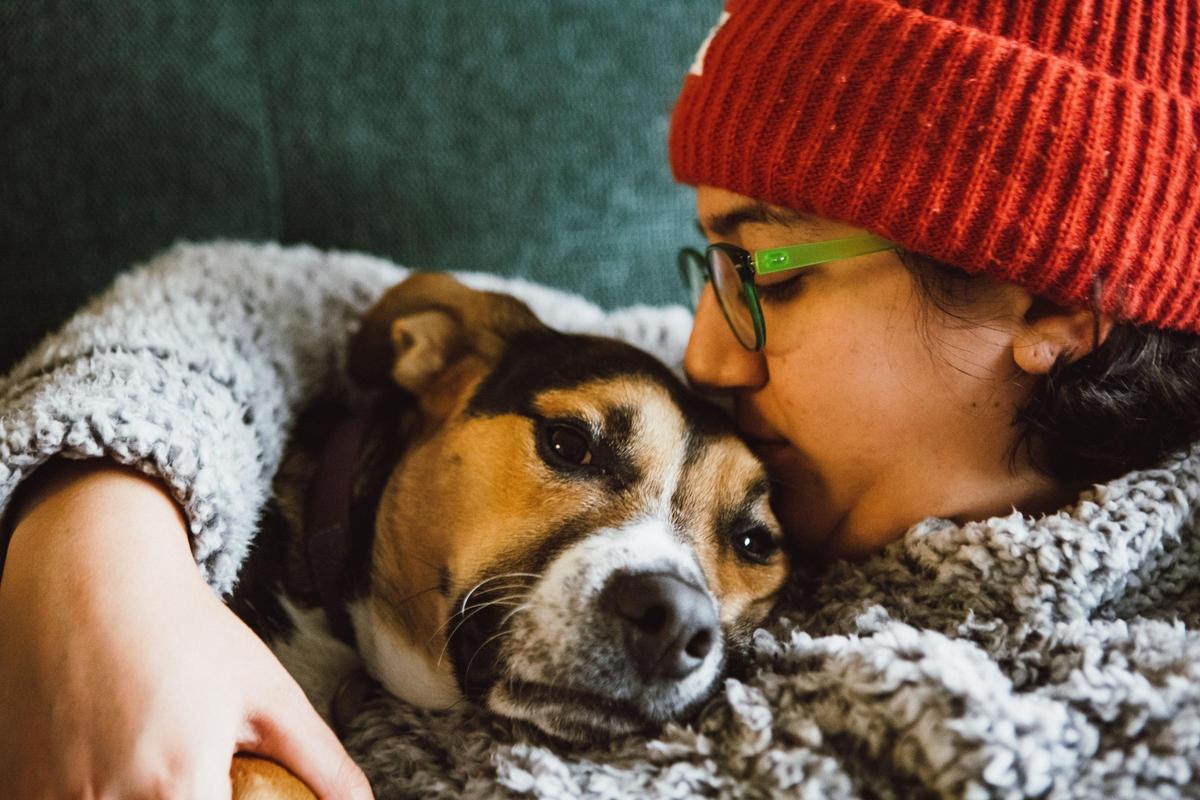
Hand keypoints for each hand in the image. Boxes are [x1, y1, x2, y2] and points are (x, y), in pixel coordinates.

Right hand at [0, 460, 372, 799]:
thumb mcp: (269, 692)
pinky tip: (116, 765)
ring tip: (162, 763)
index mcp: (176, 787)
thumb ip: (321, 763)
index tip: (232, 794)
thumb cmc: (187, 632)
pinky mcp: (17, 788)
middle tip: (205, 775)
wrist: (91, 578)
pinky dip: (96, 797)